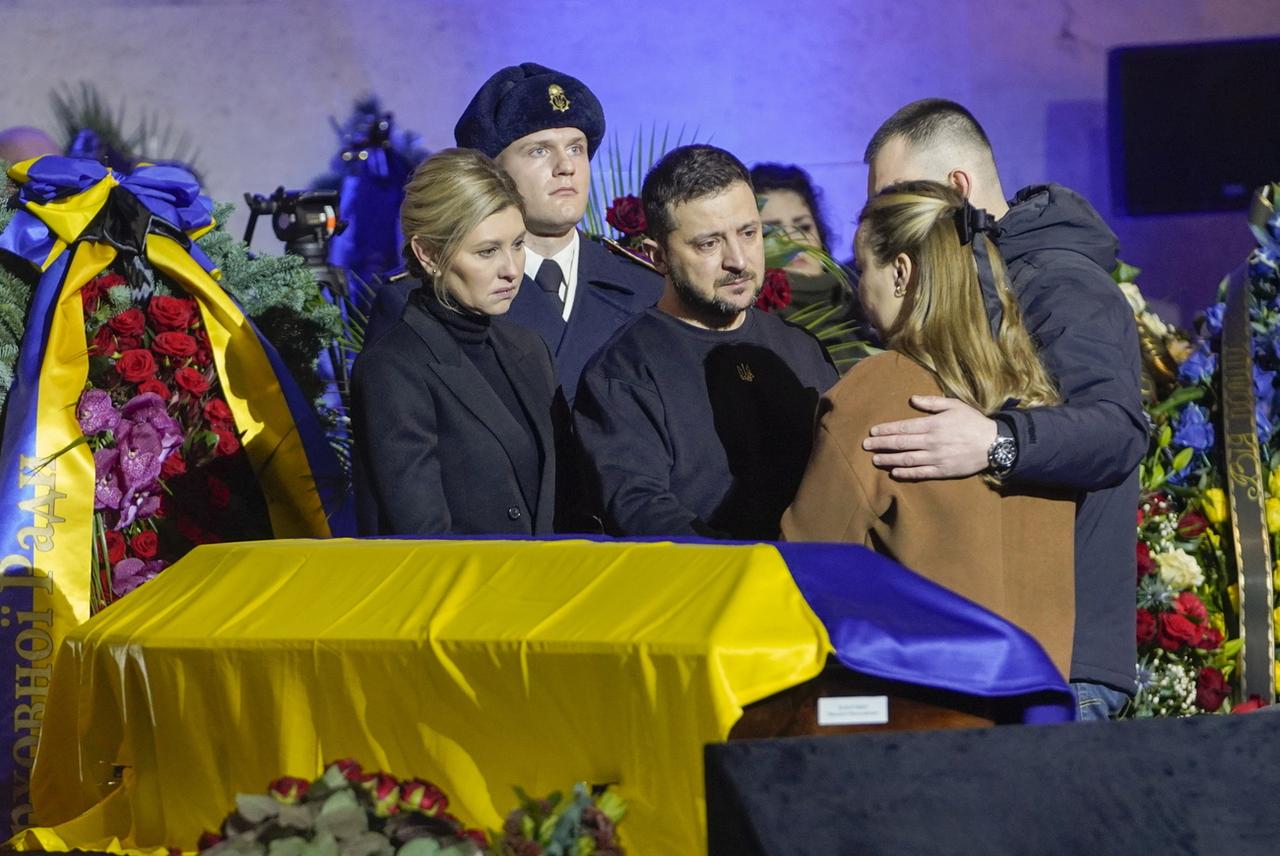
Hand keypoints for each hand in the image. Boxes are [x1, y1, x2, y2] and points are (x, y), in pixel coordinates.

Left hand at [861, 396, 997, 479]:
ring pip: (908, 459)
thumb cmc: (973, 422)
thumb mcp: (954, 405)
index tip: (873, 431)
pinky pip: (921, 473)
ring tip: (875, 459)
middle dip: (881, 444)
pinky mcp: (943, 470)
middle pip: (901, 444)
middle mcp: (932, 442)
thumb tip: (912, 399)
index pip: (904, 427)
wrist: (995, 443)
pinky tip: (894, 472)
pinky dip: (906, 473)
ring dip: (889, 459)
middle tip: (866, 445)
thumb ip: (932, 403)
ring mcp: (937, 458)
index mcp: (933, 425)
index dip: (887, 430)